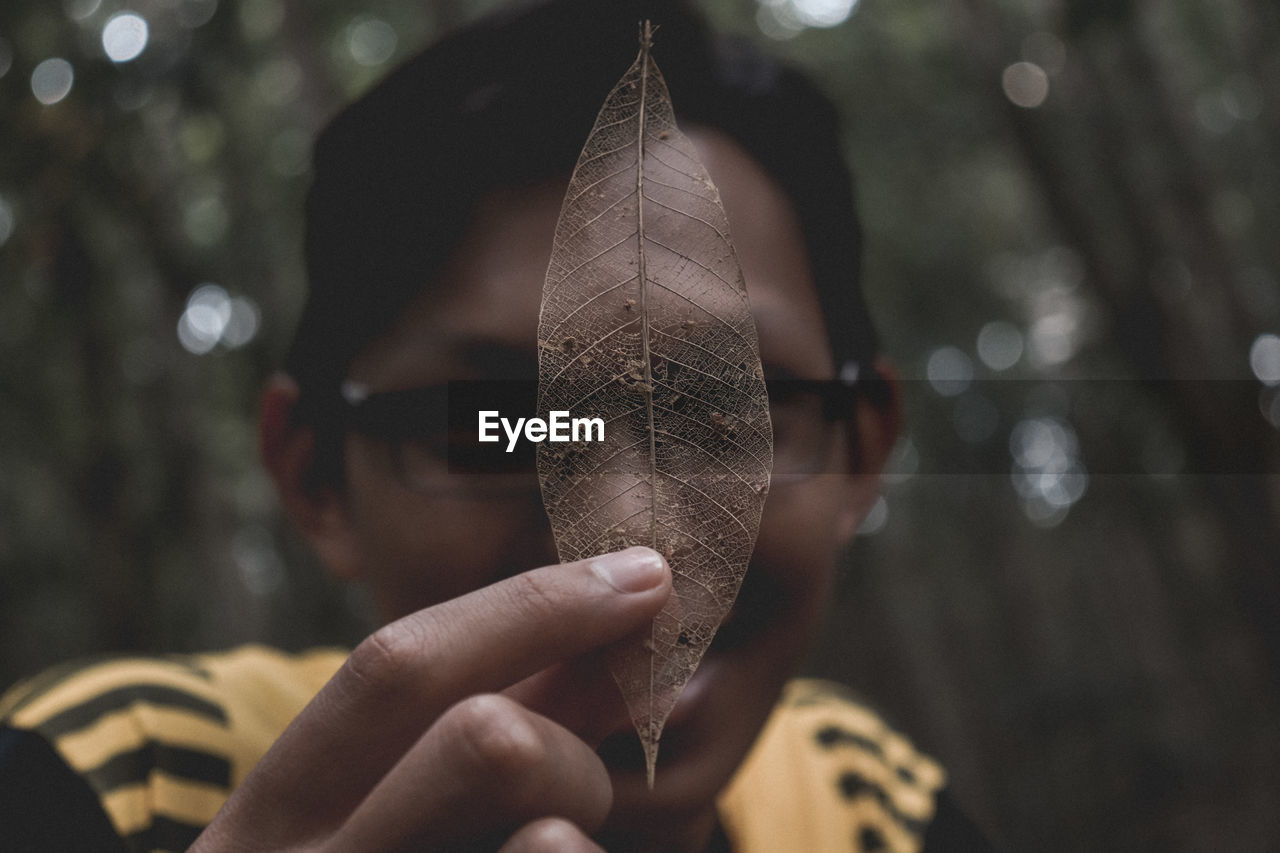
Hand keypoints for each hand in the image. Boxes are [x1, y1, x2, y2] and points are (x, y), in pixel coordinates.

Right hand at [190, 547, 670, 851]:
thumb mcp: (386, 821)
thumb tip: (615, 632)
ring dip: (582, 827)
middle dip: (572, 752)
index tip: (646, 574)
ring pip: (554, 836)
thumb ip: (489, 726)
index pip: (398, 666)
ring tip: (555, 846)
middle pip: (488, 741)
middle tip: (579, 796)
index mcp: (265, 823)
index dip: (535, 604)